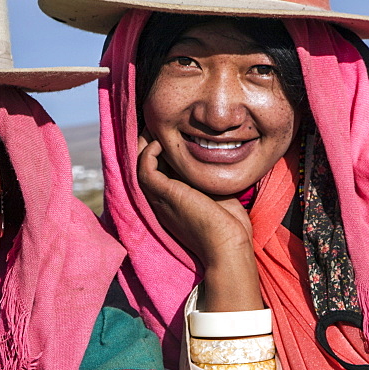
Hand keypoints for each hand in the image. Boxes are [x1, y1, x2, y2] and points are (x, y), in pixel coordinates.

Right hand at [137, 137, 263, 311]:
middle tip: (159, 123)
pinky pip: (144, 165)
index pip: (159, 168)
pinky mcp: (163, 193)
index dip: (161, 149)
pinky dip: (150, 150)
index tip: (171, 131)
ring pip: (139, 162)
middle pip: (144, 163)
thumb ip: (207, 175)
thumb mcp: (217, 192)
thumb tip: (215, 153)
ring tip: (158, 126)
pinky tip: (164, 142)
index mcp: (171, 200)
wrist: (228, 247)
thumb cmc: (229, 226)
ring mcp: (159, 197)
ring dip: (146, 142)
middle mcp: (160, 198)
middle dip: (148, 142)